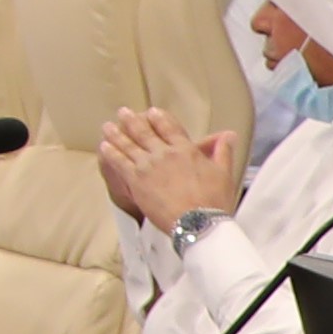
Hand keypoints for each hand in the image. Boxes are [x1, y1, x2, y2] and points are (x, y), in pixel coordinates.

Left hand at [95, 107, 242, 224]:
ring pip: (128, 144)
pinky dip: (111, 152)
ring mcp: (148, 165)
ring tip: (108, 126)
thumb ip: (223, 151)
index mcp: (186, 150)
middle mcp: (165, 154)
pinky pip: (119, 162)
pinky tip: (104, 146)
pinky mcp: (135, 180)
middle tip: (123, 112)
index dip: (159, 118)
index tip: (151, 111)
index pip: (170, 128)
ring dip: (117, 133)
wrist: (197, 222)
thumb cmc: (213, 201)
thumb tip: (228, 134)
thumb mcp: (224, 173)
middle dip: (132, 121)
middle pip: (145, 132)